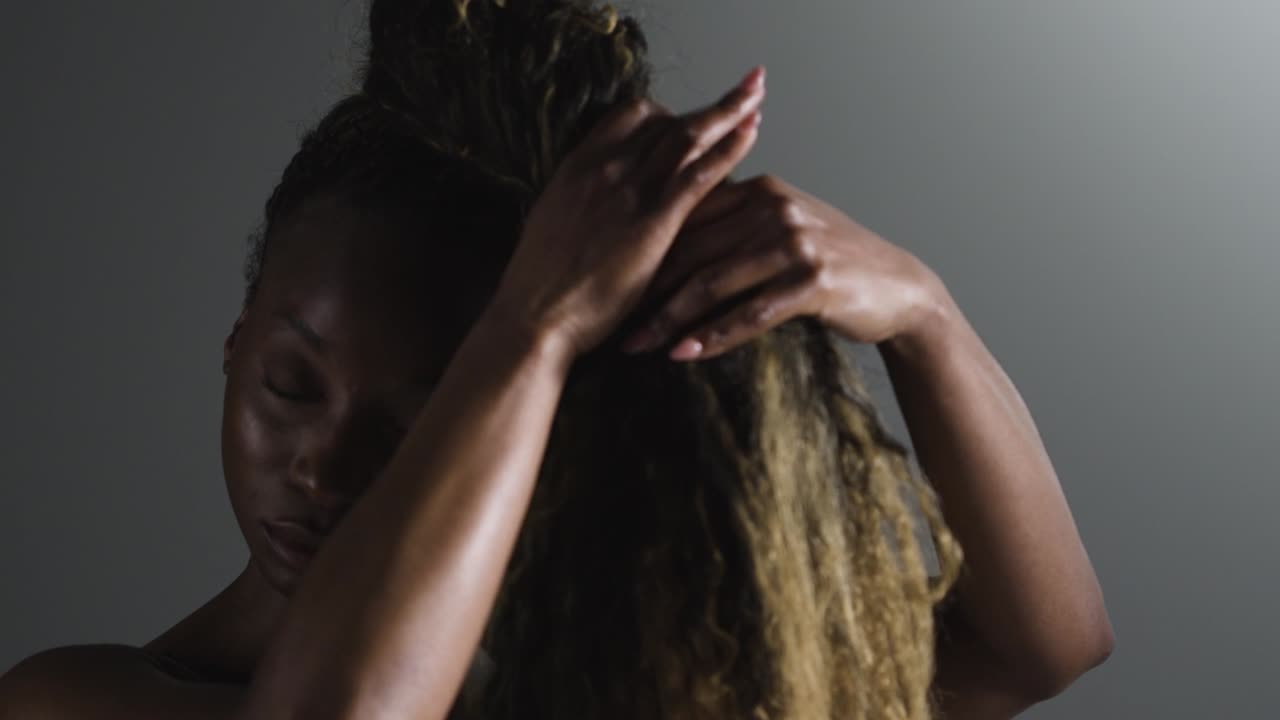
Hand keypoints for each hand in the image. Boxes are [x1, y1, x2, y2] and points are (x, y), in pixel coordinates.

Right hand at [484, 66, 767, 358]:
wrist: (535, 317)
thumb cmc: (541, 287)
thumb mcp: (552, 227)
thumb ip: (578, 205)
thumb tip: (594, 207)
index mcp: (576, 166)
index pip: (629, 116)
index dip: (664, 115)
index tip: (687, 121)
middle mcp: (603, 167)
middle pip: (665, 120)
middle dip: (707, 105)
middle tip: (744, 88)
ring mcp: (629, 191)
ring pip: (687, 135)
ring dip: (727, 110)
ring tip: (757, 92)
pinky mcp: (653, 222)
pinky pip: (700, 172)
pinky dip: (730, 147)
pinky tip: (752, 132)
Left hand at [619, 174, 947, 359]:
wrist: (898, 287)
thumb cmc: (830, 263)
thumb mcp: (782, 230)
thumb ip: (734, 226)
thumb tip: (668, 240)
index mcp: (758, 190)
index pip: (686, 219)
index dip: (645, 255)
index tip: (610, 285)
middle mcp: (773, 208)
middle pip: (692, 251)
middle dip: (647, 292)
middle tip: (612, 324)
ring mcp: (793, 243)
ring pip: (713, 282)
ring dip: (669, 318)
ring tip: (636, 345)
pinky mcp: (812, 281)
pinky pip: (750, 312)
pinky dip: (712, 336)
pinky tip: (682, 354)